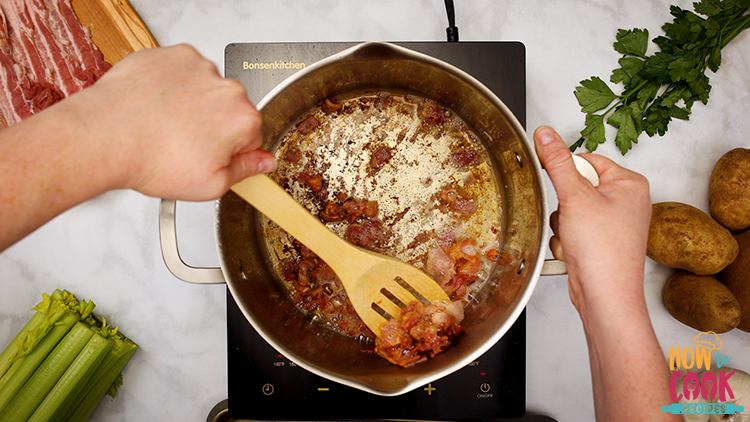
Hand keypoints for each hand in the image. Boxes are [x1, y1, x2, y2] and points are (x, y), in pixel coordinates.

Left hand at [69, 44, 275, 200]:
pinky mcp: (173, 56)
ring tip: (166, 126)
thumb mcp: (210, 185)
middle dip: (214, 125)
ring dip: (193, 103)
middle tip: (184, 145)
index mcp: (243, 120)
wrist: (105, 136)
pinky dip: (172, 84)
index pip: (252, 137)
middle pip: (230, 110)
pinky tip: (157, 105)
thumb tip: (264, 162)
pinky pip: (182, 71)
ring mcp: (199, 68)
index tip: (211, 156)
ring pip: (206, 89)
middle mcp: (226, 88)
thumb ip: (245, 171)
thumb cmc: (151, 160)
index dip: (231, 151)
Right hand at [533, 126, 650, 313]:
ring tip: (575, 238)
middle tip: (572, 218)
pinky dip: (567, 241)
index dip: (566, 173)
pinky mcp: (601, 242)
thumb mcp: (575, 197)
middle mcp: (626, 202)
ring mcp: (614, 224)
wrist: (605, 296)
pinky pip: (572, 230)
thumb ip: (558, 162)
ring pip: (569, 210)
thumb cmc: (604, 252)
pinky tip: (576, 252)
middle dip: (564, 207)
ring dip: (563, 225)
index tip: (556, 183)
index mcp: (629, 184)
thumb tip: (547, 135)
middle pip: (575, 187)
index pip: (586, 160)